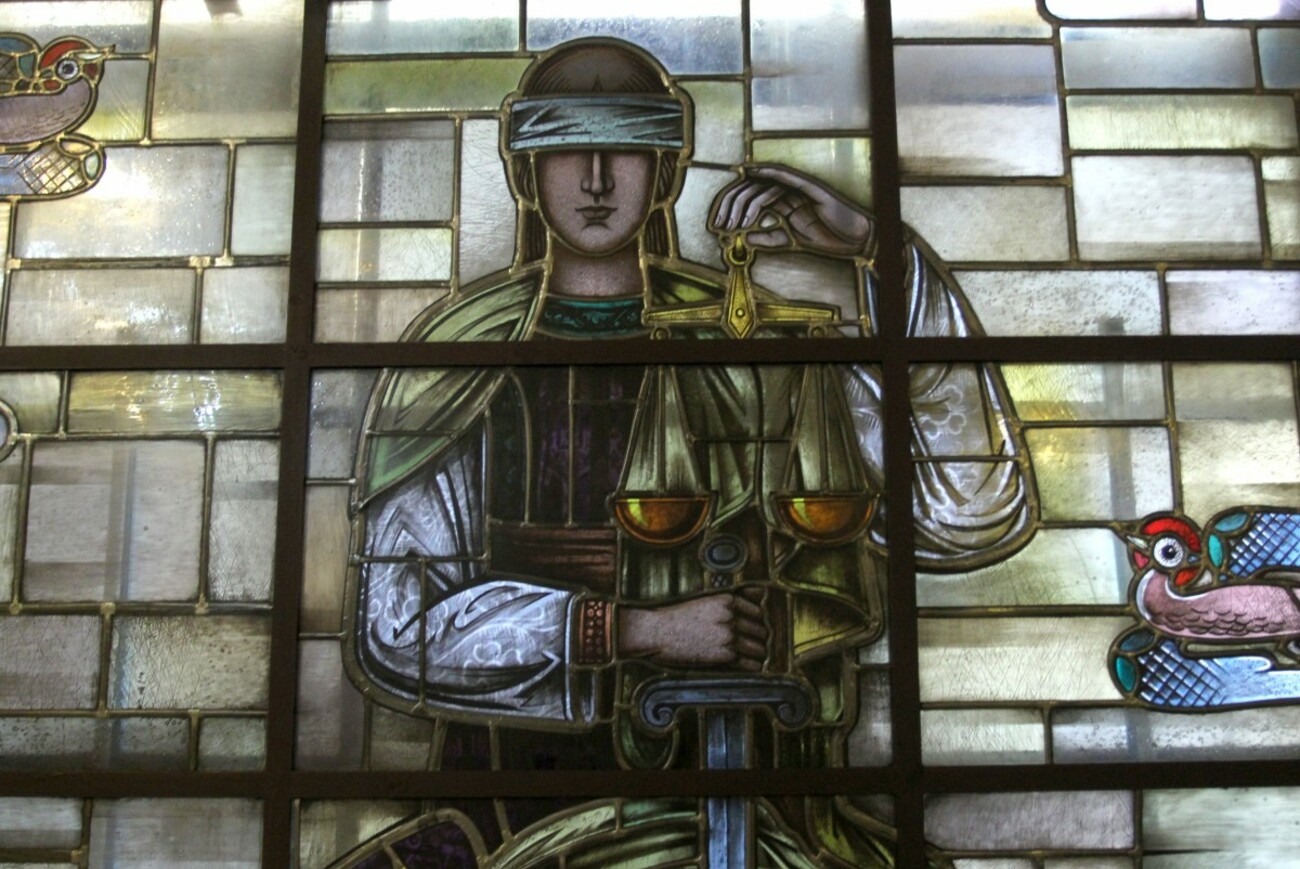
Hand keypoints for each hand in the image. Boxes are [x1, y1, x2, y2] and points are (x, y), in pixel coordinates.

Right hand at [618, 587, 768, 671]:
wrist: (657, 632)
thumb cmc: (676, 617)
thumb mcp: (704, 600)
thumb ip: (729, 602)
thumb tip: (756, 595)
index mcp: (728, 601)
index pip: (758, 612)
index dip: (756, 622)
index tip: (753, 629)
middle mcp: (732, 617)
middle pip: (761, 630)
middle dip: (758, 638)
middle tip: (754, 645)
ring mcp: (729, 636)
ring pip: (759, 648)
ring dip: (757, 653)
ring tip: (752, 657)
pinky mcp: (724, 655)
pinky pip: (750, 663)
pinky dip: (751, 666)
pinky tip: (748, 667)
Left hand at [709, 164, 874, 259]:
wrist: (852, 238)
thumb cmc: (826, 237)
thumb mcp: (789, 241)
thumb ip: (767, 238)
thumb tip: (742, 238)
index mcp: (781, 203)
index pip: (750, 199)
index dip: (732, 209)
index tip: (718, 226)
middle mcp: (786, 192)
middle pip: (752, 190)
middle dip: (732, 206)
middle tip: (721, 225)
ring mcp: (797, 188)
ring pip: (763, 185)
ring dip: (745, 201)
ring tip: (734, 220)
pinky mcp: (809, 186)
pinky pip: (785, 175)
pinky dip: (767, 170)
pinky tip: (751, 171)